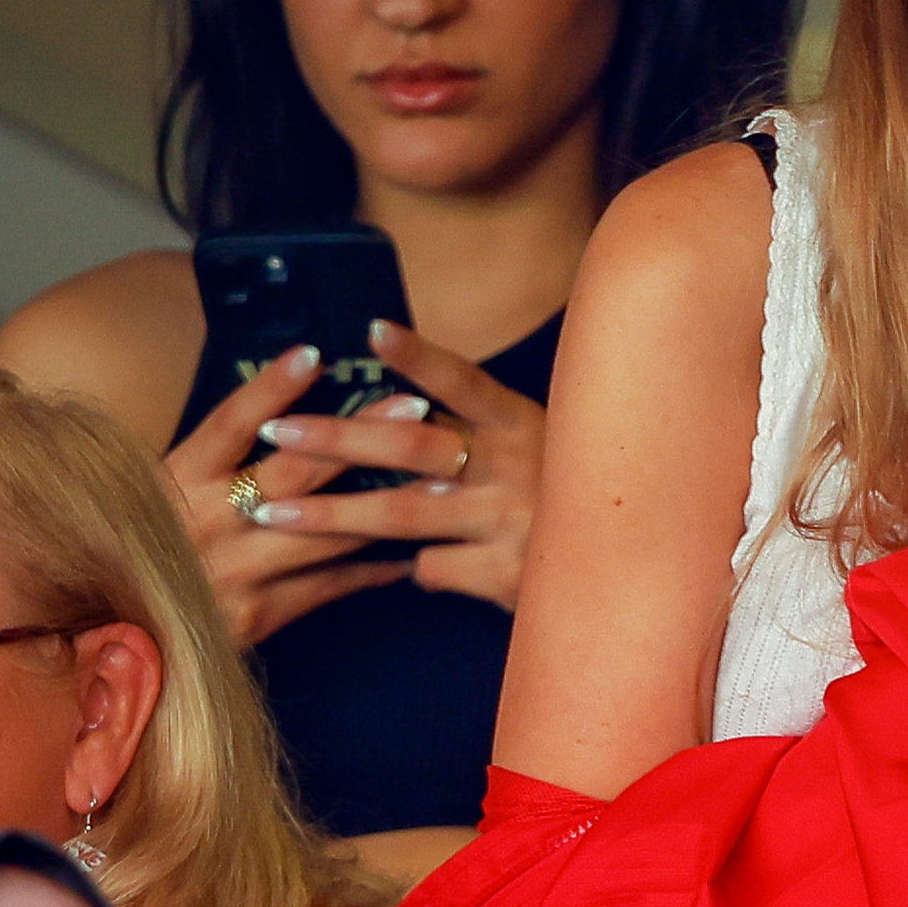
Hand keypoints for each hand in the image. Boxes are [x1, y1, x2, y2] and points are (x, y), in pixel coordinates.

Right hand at [162, 342, 412, 644]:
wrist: (115, 640)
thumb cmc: (140, 556)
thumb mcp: (151, 499)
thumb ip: (206, 467)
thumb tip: (277, 420)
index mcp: (174, 482)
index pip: (228, 424)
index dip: (271, 388)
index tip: (314, 354)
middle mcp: (204, 522)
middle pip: (295, 470)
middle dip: (361, 435)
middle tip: (413, 405)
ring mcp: (232, 571)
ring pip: (325, 531)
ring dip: (387, 503)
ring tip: (440, 480)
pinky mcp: (254, 616)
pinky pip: (327, 586)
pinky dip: (371, 568)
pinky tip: (413, 552)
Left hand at [229, 322, 549, 610]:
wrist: (637, 573)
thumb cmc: (573, 500)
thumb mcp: (542, 451)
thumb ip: (484, 438)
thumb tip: (406, 418)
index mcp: (525, 425)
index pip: (465, 382)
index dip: (418, 357)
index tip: (370, 329)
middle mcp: (518, 467)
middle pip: (412, 446)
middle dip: (337, 436)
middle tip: (279, 429)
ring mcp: (512, 522)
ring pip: (401, 514)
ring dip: (329, 513)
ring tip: (270, 514)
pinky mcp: (508, 576)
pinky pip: (433, 569)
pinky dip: (415, 568)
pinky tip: (415, 570)